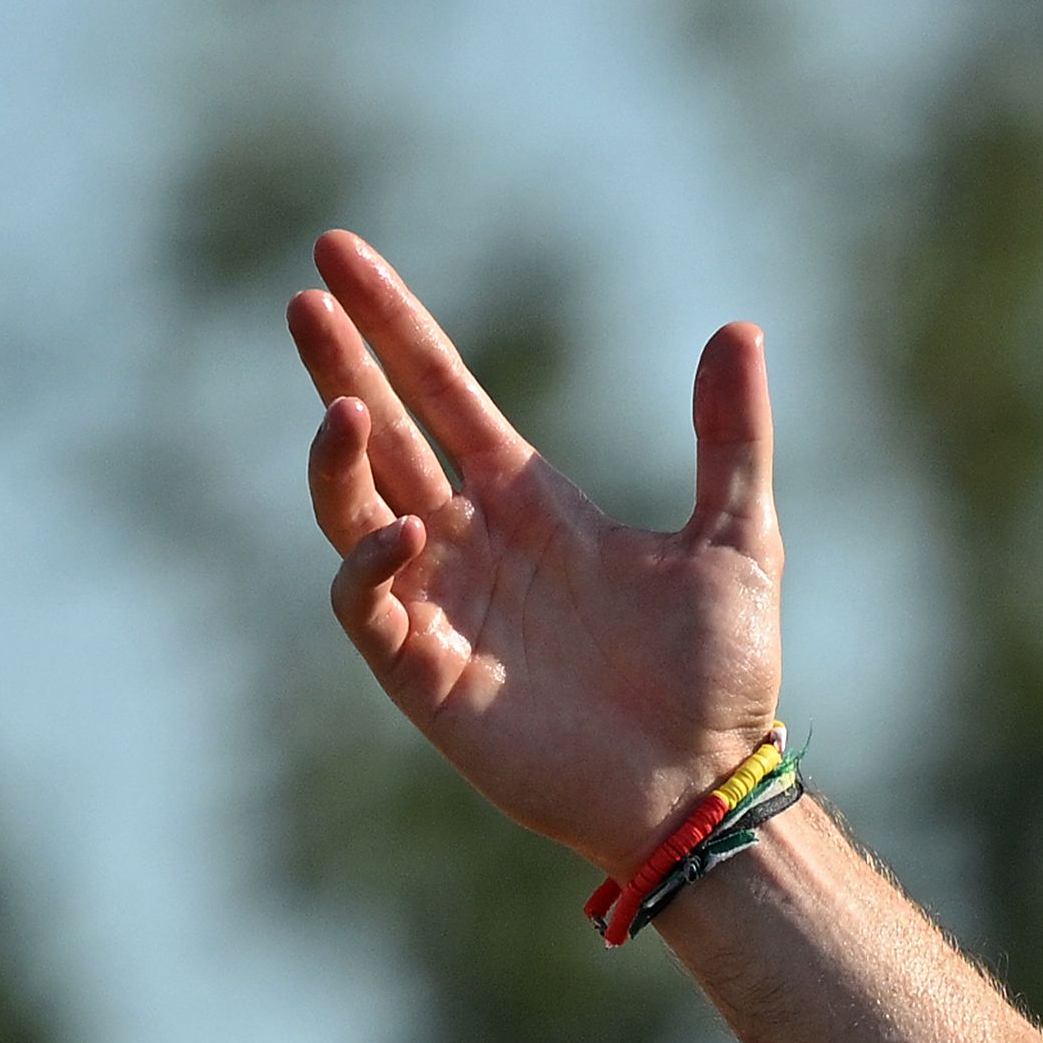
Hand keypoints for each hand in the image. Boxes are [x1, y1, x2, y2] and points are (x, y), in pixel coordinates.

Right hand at [289, 231, 782, 869]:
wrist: (707, 787)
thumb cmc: (721, 677)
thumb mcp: (737, 542)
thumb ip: (731, 438)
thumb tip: (739, 330)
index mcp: (528, 502)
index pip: (437, 390)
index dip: (389, 324)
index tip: (337, 255)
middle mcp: (471, 541)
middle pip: (379, 433)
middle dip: (338, 366)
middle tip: (304, 300)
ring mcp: (441, 603)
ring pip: (351, 508)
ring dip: (337, 458)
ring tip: (346, 408)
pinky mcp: (424, 672)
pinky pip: (367, 602)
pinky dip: (369, 563)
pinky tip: (403, 534)